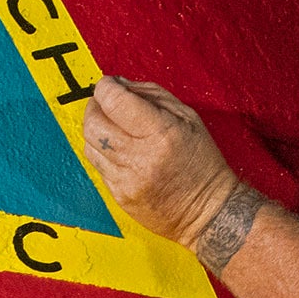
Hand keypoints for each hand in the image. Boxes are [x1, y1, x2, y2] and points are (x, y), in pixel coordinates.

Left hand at [83, 77, 241, 248]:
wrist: (208, 212)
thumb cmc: (201, 162)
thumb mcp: (187, 117)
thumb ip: (150, 94)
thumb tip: (117, 84)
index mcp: (161, 133)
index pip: (114, 102)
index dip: (106, 87)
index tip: (109, 85)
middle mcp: (141, 158)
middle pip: (93, 123)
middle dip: (94, 106)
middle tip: (105, 104)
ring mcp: (127, 180)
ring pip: (90, 145)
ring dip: (96, 130)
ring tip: (112, 127)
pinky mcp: (120, 196)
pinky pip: (98, 166)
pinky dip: (104, 153)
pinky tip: (121, 152)